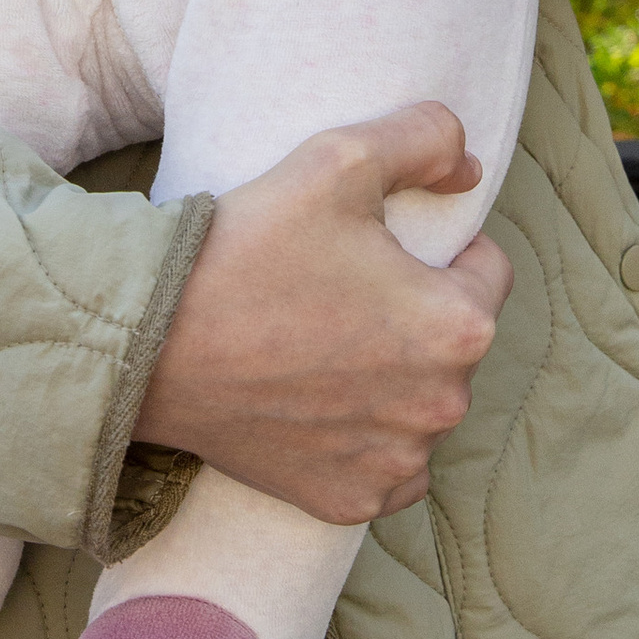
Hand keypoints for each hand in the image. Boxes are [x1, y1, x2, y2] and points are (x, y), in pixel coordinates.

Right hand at [133, 105, 513, 524]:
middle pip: (453, 342)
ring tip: (317, 345)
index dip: (435, 250)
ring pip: (421, 404)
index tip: (374, 250)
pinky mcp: (349, 501)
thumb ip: (426, 138)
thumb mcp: (339, 158)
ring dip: (391, 378)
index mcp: (459, 325)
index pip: (488, 271)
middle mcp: (443, 406)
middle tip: (336, 292)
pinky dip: (364, 440)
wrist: (151, 343)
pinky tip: (316, 404)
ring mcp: (396, 462)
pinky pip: (387, 466)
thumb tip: (468, 168)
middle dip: (413, 315)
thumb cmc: (249, 248)